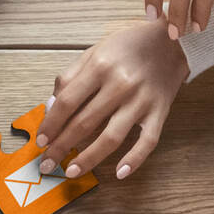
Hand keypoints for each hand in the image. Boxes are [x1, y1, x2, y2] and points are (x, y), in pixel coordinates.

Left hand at [35, 19, 189, 179]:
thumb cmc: (128, 47)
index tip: (40, 142)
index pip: (67, 103)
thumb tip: (50, 108)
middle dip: (61, 147)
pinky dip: (134, 159)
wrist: (173, 40)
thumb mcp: (94, 52)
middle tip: (48, 164)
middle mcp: (120, 84)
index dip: (50, 125)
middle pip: (84, 123)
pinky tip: (120, 173)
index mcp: (99, 67)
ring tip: (72, 171)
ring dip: (89, 158)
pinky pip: (148, 140)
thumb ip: (69, 78)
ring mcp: (141, 100)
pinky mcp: (160, 111)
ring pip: (111, 137)